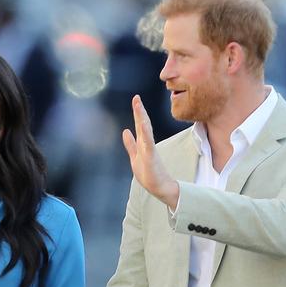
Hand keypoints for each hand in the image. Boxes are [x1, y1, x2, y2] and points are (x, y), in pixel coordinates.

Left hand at [122, 95, 179, 209]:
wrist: (160, 188)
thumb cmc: (149, 175)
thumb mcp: (135, 157)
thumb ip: (130, 144)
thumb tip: (125, 131)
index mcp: (143, 144)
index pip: (139, 125)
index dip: (137, 113)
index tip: (136, 100)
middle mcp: (147, 144)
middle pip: (143, 124)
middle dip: (139, 111)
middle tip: (136, 98)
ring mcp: (149, 149)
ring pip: (145, 131)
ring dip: (142, 118)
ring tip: (138, 106)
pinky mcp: (151, 156)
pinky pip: (148, 142)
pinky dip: (145, 133)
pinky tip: (142, 124)